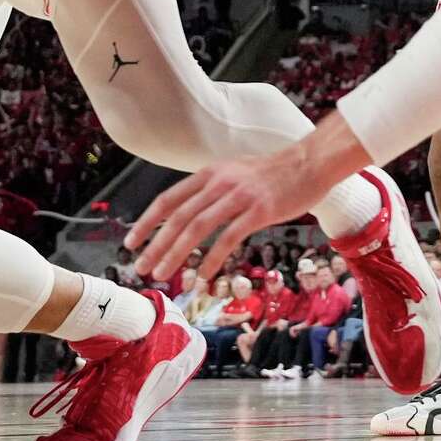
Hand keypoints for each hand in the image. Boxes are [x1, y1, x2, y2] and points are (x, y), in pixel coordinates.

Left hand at [125, 151, 334, 284]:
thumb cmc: (273, 173)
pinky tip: (204, 276)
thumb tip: (188, 212)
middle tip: (142, 267)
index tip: (131, 241)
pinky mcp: (259, 211)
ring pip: (197, 228)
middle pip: (178, 217)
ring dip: (176, 253)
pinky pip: (229, 238)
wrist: (309, 164)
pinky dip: (212, 259)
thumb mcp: (234, 172)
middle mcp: (219, 182)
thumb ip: (211, 189)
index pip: (168, 199)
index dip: (147, 222)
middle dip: (156, 244)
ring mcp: (238, 196)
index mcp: (209, 173)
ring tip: (163, 273)